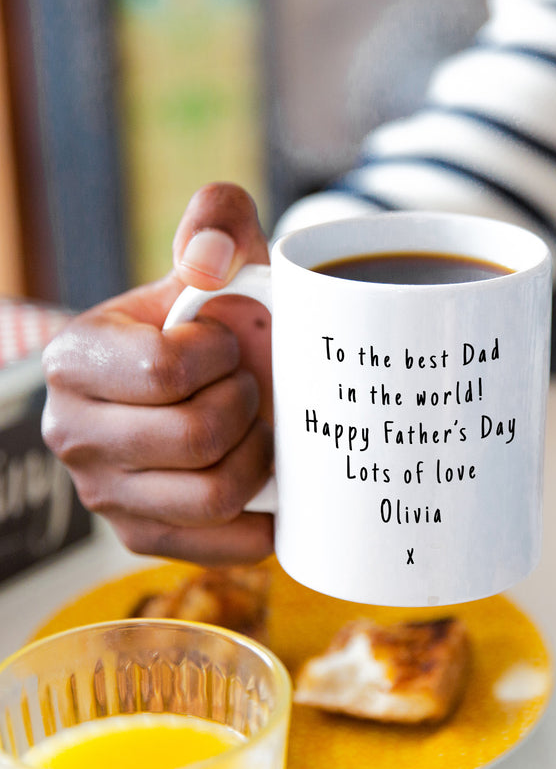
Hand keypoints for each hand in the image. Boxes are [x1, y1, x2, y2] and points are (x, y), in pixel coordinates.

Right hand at [42, 183, 274, 563]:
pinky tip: (266, 482)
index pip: (166, 369)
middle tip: (248, 385)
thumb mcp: (216, 255)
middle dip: (244, 403)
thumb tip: (211, 262)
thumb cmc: (209, 318)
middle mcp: (75, 434)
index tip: (226, 342)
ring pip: (215, 494)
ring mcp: (106, 494)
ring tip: (254, 426)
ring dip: (256, 454)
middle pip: (196, 436)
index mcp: (78, 360)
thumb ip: (216, 222)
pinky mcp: (143, 534)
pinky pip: (223, 546)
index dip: (221, 354)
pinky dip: (261, 517)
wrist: (192, 378)